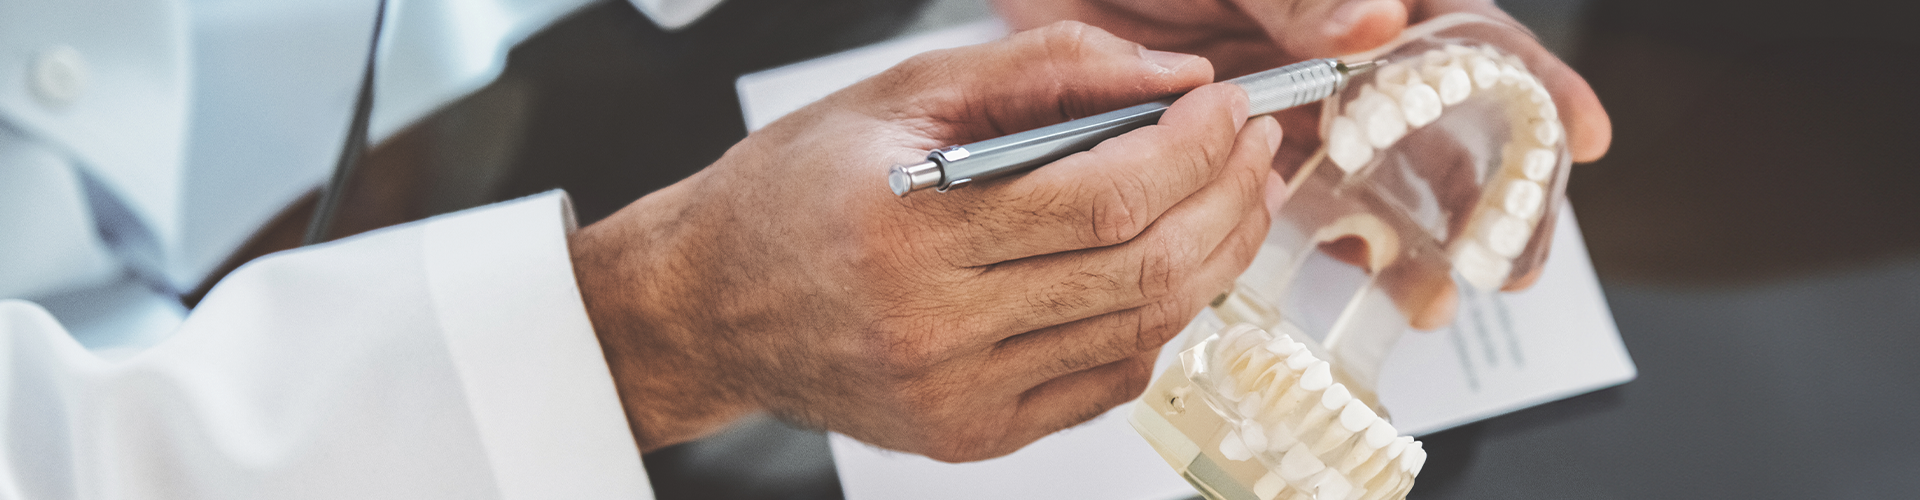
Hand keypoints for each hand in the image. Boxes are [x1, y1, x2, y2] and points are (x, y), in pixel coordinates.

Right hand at [569, 22, 1285, 460]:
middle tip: (1252, 148)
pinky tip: (1166, 268)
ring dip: (1210, 258)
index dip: (1191, 151)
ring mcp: (955, 394)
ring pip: (1138, 329)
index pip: (1102, 200)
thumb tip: (1170, 79)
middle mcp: (931, 327)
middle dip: (1224, 198)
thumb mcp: (902, 95)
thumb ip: (1041, 71)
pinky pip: (1104, 380)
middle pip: (1139, 270)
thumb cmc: (792, 193)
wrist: (710, 302)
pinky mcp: (969, 433)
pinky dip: (1156, 320)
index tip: (1227, 106)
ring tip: (1231, 198)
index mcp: (906, 228)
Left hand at [996, 0, 1612, 327]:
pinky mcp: (1235, 146)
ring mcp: (1291, 99)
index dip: (1534, 82)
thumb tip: (1375, 22)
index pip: (1470, 35)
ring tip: (1432, 295)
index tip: (1583, 133)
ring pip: (1372, 173)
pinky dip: (1322, 235)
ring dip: (1409, 233)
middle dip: (1482, 196)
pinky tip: (1348, 270)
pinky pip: (1292, 199)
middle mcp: (1339, 50)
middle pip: (1438, 123)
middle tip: (1507, 263)